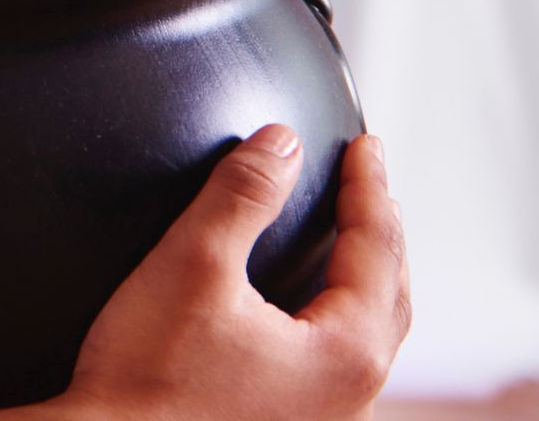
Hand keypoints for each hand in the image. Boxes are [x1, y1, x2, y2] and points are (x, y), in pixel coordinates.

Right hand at [68, 127, 409, 420]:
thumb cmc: (149, 379)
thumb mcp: (194, 262)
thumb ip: (243, 194)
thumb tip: (282, 143)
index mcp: (345, 357)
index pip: (376, 250)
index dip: (369, 188)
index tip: (366, 146)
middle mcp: (350, 401)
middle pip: (389, 298)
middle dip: (379, 231)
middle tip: (367, 178)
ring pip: (367, 335)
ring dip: (363, 275)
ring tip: (350, 232)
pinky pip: (338, 361)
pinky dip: (337, 312)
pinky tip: (308, 304)